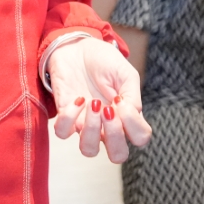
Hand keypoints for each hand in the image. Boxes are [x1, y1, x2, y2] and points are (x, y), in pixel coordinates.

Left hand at [48, 37, 151, 161]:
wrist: (77, 47)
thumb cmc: (104, 61)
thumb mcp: (125, 73)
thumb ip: (133, 96)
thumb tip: (130, 114)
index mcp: (127, 116)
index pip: (140, 138)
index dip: (134, 126)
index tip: (123, 101)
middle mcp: (107, 126)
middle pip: (117, 155)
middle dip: (115, 136)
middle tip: (108, 110)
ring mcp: (85, 124)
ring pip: (88, 150)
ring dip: (91, 129)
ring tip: (92, 103)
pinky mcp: (65, 116)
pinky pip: (63, 132)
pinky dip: (70, 117)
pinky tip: (77, 99)